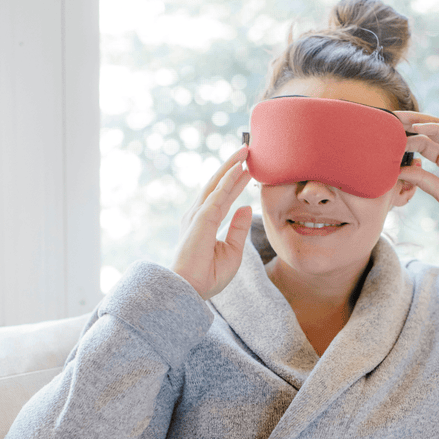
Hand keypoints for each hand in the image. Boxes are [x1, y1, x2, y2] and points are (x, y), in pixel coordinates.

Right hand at [171, 146, 252, 299]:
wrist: (191, 289)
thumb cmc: (208, 276)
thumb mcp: (232, 251)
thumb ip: (238, 229)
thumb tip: (247, 207)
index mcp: (205, 223)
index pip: (223, 196)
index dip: (235, 181)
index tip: (247, 169)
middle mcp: (199, 214)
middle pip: (218, 184)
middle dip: (232, 166)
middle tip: (247, 150)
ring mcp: (199, 215)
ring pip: (217, 183)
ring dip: (231, 166)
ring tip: (245, 150)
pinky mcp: (202, 218)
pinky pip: (218, 194)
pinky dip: (229, 179)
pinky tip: (239, 168)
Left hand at [394, 112, 438, 224]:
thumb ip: (423, 180)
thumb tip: (399, 171)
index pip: (423, 145)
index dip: (405, 142)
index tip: (385, 142)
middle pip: (428, 132)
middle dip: (408, 125)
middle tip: (387, 120)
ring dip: (418, 121)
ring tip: (398, 119)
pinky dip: (436, 128)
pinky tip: (419, 128)